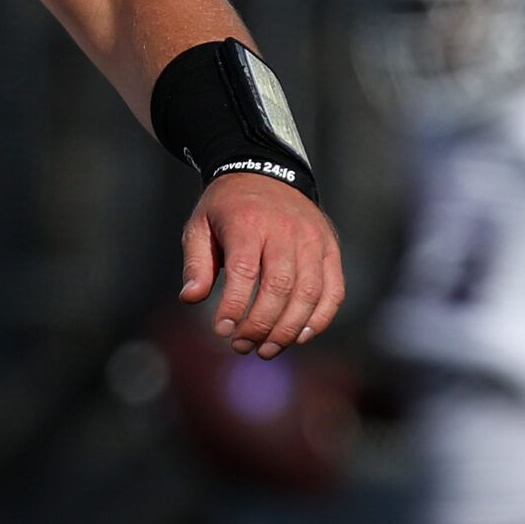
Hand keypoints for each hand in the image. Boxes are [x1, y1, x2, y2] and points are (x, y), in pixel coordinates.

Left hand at [179, 172, 344, 357]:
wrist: (264, 174)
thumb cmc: (226, 208)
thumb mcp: (199, 226)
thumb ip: (196, 263)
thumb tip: (191, 298)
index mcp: (248, 223)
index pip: (244, 271)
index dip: (235, 306)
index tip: (222, 331)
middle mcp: (286, 231)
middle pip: (279, 287)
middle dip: (260, 325)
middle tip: (241, 346)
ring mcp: (313, 240)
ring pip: (309, 294)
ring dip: (288, 330)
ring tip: (266, 349)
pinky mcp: (330, 248)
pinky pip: (333, 291)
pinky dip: (319, 319)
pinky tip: (298, 337)